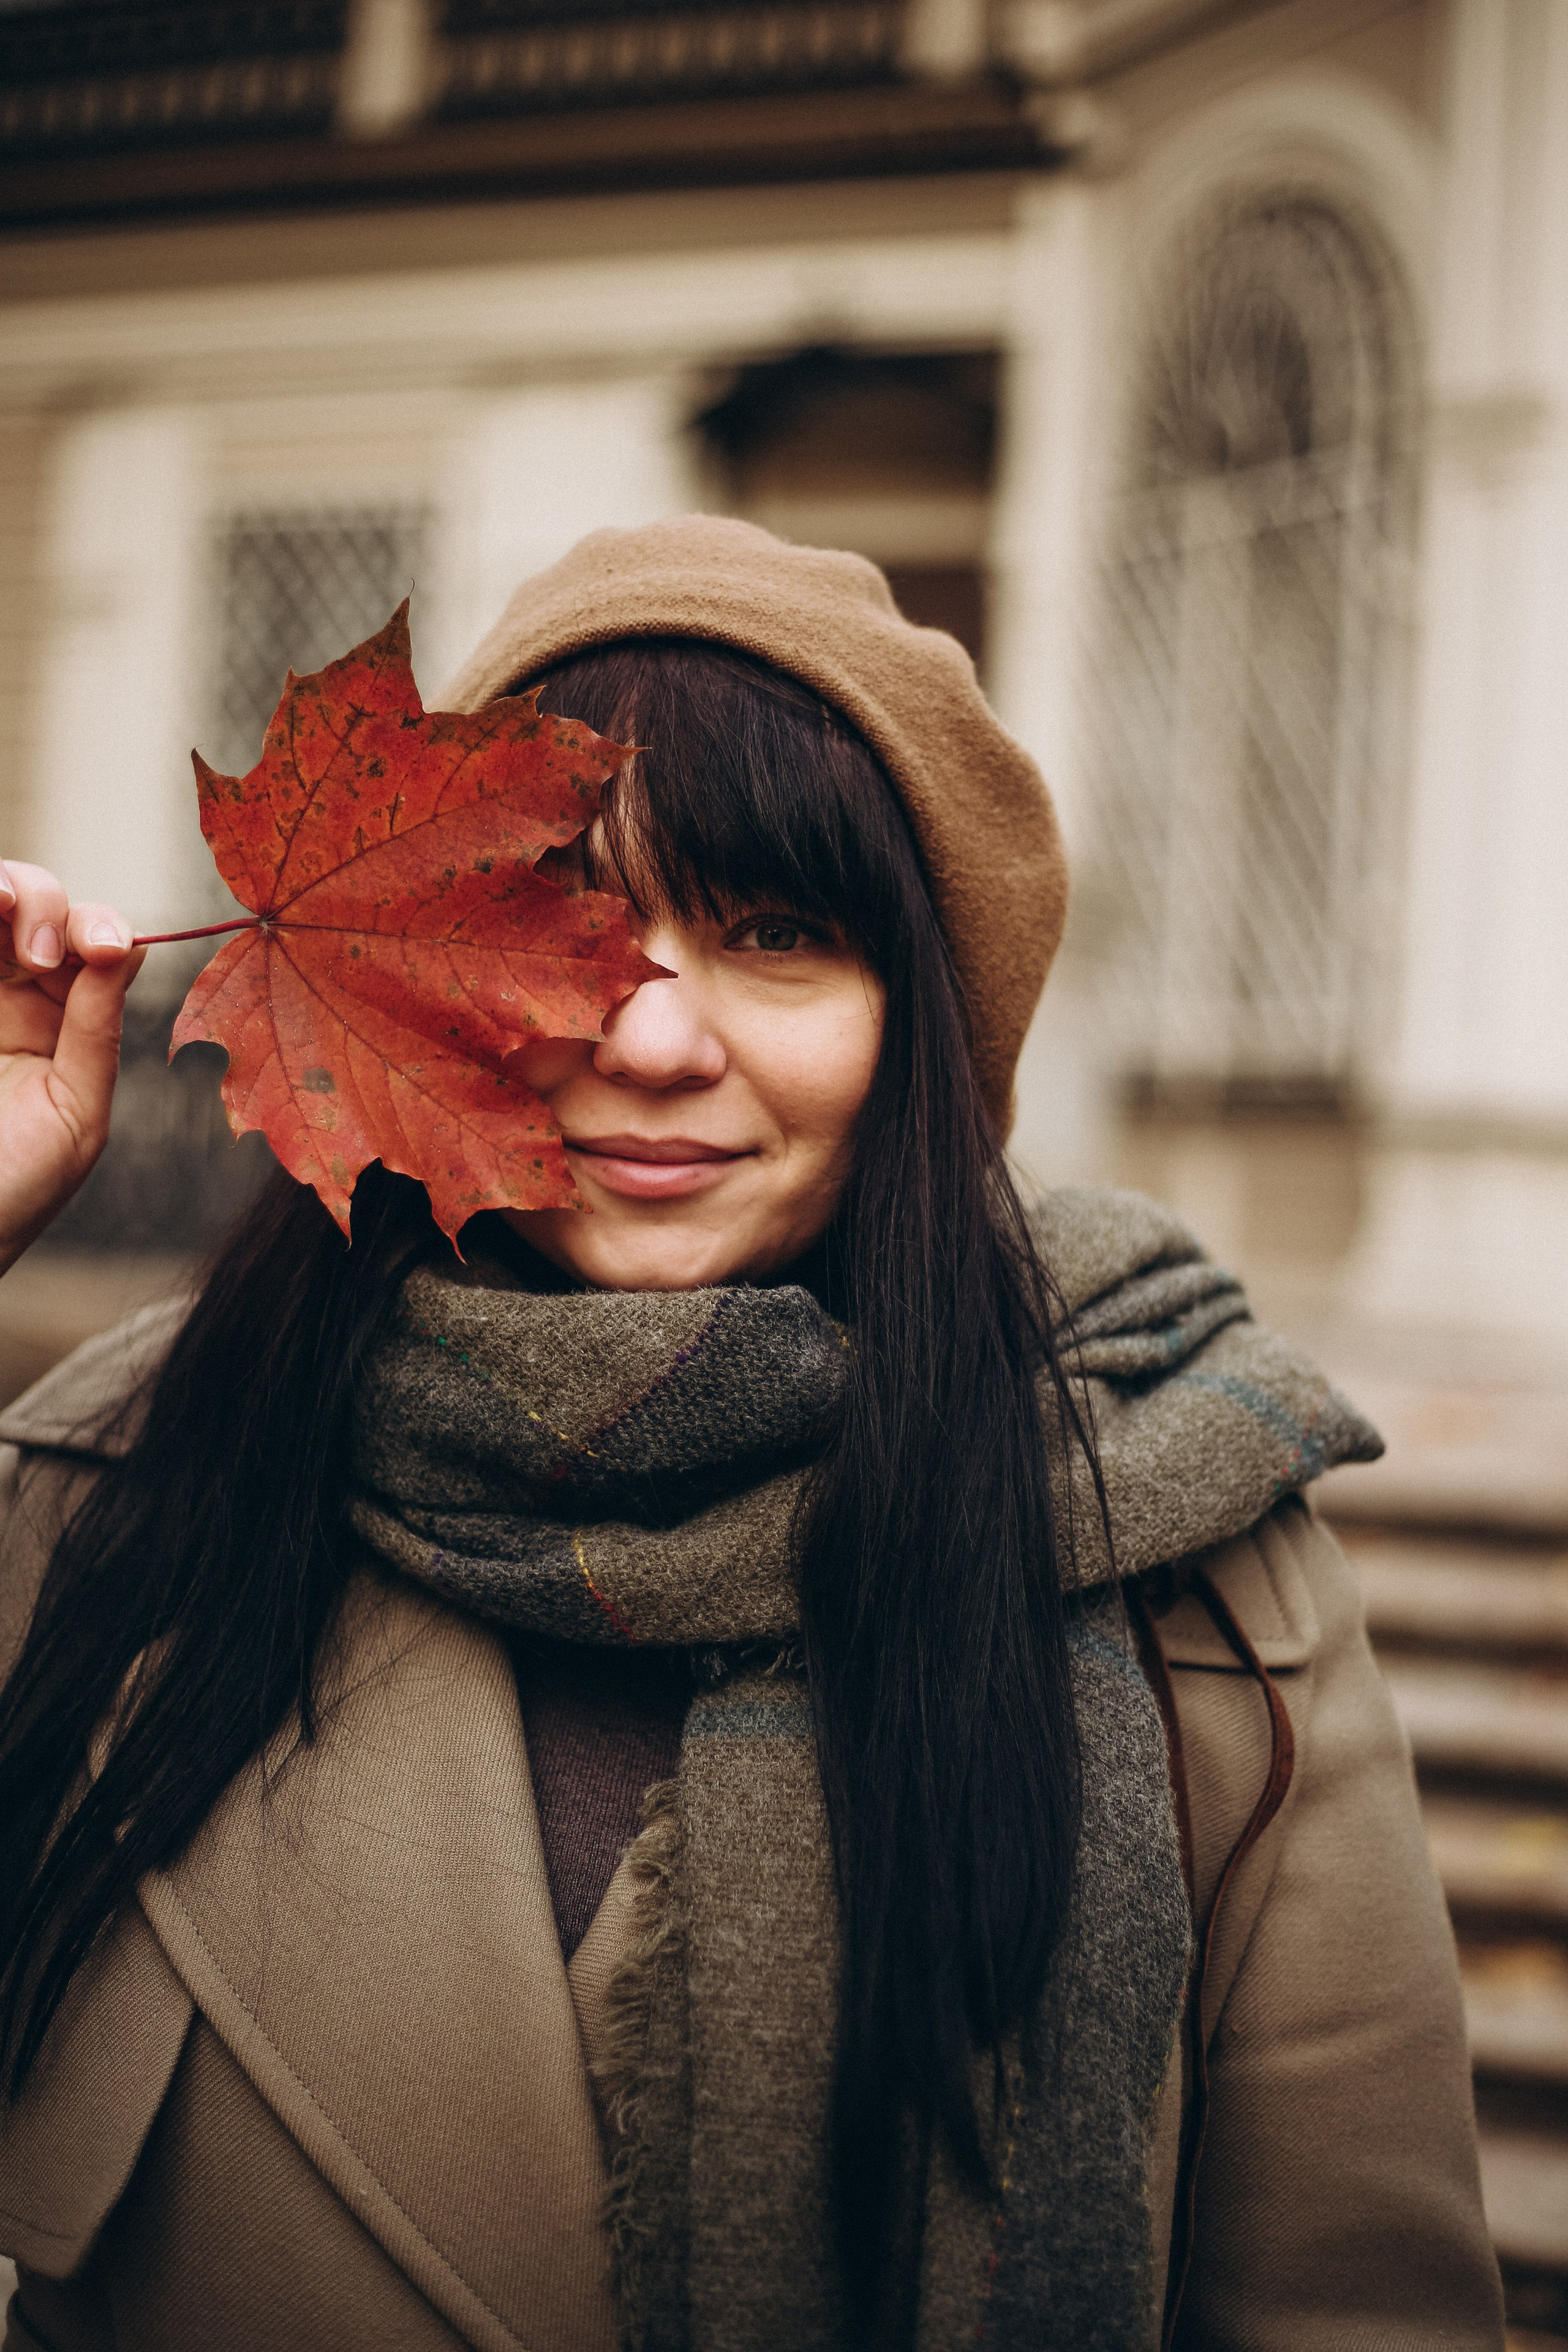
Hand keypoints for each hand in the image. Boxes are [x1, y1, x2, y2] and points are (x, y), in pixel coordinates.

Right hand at [0, 860, 144, 1277]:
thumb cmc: (12, 1193)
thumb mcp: (74, 1116)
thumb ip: (98, 1033)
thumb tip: (131, 947)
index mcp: (55, 1024)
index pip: (82, 944)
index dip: (95, 927)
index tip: (105, 948)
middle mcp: (2, 997)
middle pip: (26, 908)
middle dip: (41, 902)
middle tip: (38, 951)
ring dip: (1, 889)